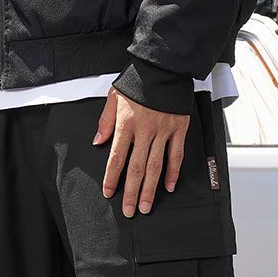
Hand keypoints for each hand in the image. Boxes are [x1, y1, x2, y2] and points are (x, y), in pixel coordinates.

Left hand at [93, 89, 189, 216]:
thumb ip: (106, 121)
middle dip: (131, 192)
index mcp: (127, 123)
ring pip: (155, 166)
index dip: (112, 177)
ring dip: (150, 189)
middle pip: (136, 168)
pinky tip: (168, 187)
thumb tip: (98, 141)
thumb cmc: (138, 80)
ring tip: (145, 206)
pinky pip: (176, 155)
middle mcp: (145, 130)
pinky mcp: (178, 128)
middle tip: (129, 210)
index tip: (109, 193)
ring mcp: (163, 131)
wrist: (164, 66)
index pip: (117, 157)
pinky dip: (172, 172)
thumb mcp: (115, 96)